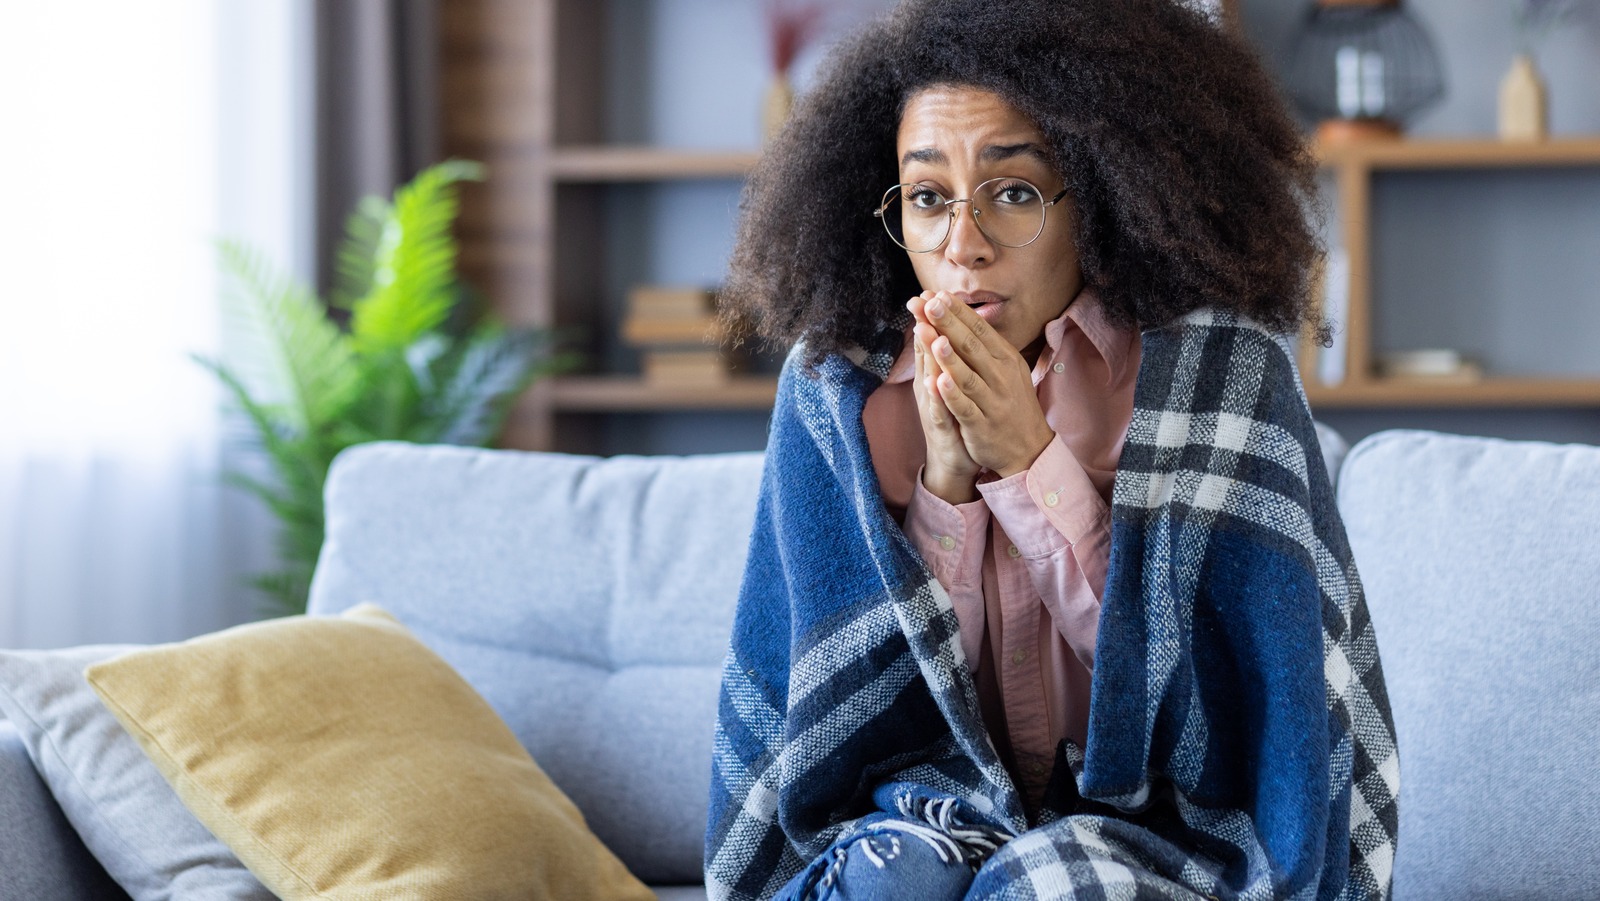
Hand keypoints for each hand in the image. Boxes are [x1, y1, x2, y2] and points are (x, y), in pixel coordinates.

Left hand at [913, 291, 1054, 478]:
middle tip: (929, 303)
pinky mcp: (982, 425)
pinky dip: (952, 395)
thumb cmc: (1012, 404)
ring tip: (931, 335)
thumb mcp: (1008, 370)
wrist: (1030, 448)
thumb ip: (988, 347)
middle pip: (972, 346)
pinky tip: (937, 381)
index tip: (936, 294)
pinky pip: (965, 407)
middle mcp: (1001, 377)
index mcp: (1006, 359)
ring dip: (948, 355)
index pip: (980, 330)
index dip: (958, 312)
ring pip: (968, 375)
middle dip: (949, 324)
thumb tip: (966, 316)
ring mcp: (992, 401)